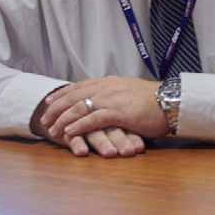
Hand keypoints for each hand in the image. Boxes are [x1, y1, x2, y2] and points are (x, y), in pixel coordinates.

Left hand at [36, 76, 166, 155]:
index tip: (50, 101)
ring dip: (62, 119)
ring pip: (79, 107)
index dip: (63, 94)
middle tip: (44, 118)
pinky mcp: (117, 112)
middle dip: (56, 108)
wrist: (170, 101)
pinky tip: (68, 132)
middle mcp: (107, 88)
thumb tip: (108, 100)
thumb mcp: (130, 92)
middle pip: (74, 96)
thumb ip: (116, 95)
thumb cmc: (154, 101)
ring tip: (52, 130)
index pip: (80, 86)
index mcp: (110, 83)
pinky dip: (77, 126)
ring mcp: (111, 99)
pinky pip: (91, 119)